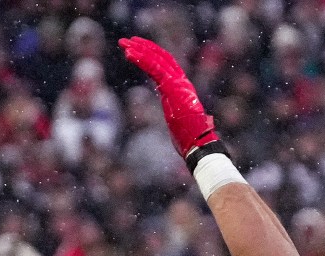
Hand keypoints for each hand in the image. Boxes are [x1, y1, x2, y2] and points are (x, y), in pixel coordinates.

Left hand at [119, 37, 217, 160]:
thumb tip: (186, 118)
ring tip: (124, 44)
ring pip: (157, 60)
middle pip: (161, 58)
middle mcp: (181, 83)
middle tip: (125, 42)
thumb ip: (179, 114)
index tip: (136, 49)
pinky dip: (142, 59)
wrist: (199, 145)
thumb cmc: (191, 140)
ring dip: (139, 50)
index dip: (152, 54)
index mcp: (182, 89)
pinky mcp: (172, 89)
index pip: (167, 65)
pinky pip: (155, 69)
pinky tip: (129, 54)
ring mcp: (178, 84)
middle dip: (143, 47)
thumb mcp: (181, 123)